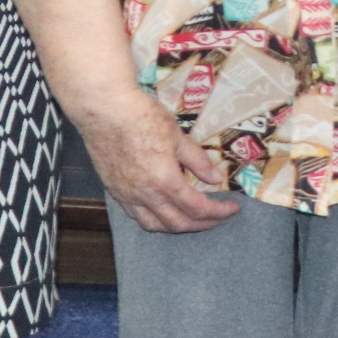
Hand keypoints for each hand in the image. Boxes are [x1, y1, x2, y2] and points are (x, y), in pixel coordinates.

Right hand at [79, 94, 239, 233]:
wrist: (104, 110)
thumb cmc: (142, 117)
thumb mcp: (176, 136)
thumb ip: (197, 160)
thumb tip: (215, 178)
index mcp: (165, 182)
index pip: (198, 208)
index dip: (219, 212)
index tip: (233, 208)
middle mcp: (146, 196)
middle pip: (179, 223)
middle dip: (203, 224)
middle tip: (218, 217)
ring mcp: (127, 196)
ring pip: (155, 225)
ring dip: (178, 227)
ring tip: (192, 219)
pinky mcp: (114, 191)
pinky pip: (137, 216)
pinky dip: (155, 220)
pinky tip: (163, 211)